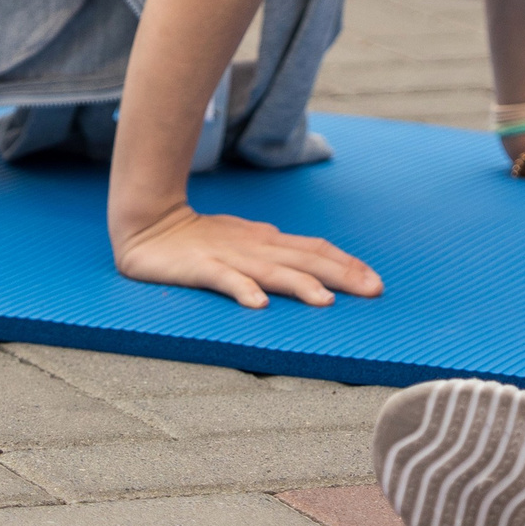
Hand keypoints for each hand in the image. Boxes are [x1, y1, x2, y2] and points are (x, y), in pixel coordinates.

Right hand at [113, 202, 382, 306]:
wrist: (148, 221)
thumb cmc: (200, 237)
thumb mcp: (246, 243)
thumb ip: (276, 254)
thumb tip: (314, 267)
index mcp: (268, 240)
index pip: (315, 249)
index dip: (346, 263)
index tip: (376, 280)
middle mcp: (256, 246)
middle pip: (305, 260)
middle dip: (342, 275)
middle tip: (373, 291)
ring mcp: (228, 256)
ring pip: (271, 271)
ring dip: (300, 286)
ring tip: (326, 302)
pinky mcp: (200, 267)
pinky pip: (223, 279)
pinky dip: (242, 289)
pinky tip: (258, 305)